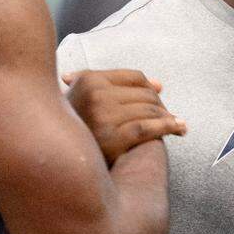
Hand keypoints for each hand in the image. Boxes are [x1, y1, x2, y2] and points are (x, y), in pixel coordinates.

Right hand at [63, 69, 186, 165]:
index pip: (135, 77)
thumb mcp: (86, 97)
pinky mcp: (111, 139)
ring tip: (178, 125)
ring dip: (168, 118)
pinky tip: (180, 130)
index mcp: (90, 80)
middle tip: (170, 117)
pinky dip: (168, 127)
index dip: (151, 88)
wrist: (53, 156)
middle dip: (161, 107)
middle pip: (145, 95)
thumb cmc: (75, 127)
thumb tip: (159, 85)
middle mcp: (96, 95)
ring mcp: (103, 117)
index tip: (161, 100)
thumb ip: (118, 86)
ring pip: (149, 111)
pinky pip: (147, 129)